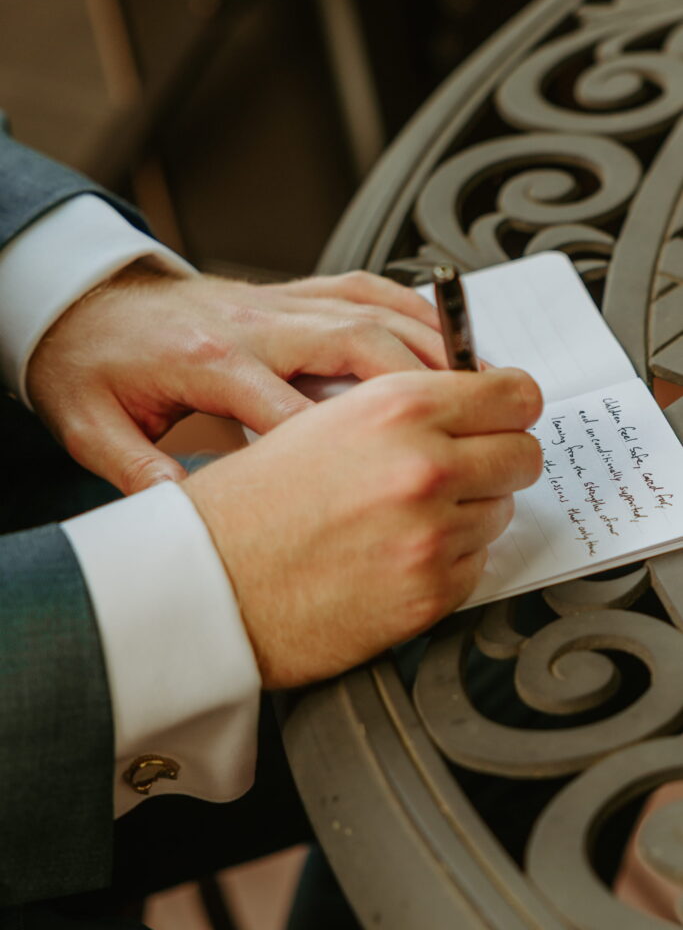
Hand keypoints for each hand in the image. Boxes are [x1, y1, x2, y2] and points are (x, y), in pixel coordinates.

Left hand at [27, 264, 445, 493]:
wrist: (88, 304)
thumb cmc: (99, 366)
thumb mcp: (95, 428)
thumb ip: (139, 472)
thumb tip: (186, 515)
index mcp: (210, 362)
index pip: (292, 410)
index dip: (346, 450)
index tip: (398, 486)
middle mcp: (256, 325)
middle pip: (357, 349)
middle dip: (425, 388)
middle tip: (481, 425)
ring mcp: (279, 302)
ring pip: (374, 315)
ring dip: (436, 350)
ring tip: (487, 387)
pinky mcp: (292, 290)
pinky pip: (366, 290)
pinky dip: (415, 311)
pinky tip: (448, 336)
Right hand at [183, 367, 542, 687]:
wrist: (209, 580)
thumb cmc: (251, 503)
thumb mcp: (325, 419)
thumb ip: (405, 408)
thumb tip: (468, 407)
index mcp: (397, 408)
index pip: (513, 393)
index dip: (511, 405)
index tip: (506, 416)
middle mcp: (423, 466)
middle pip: (524, 454)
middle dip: (500, 460)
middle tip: (467, 469)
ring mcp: (431, 534)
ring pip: (500, 512)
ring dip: (469, 513)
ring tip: (407, 517)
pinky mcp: (429, 593)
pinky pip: (476, 565)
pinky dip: (448, 560)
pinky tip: (396, 554)